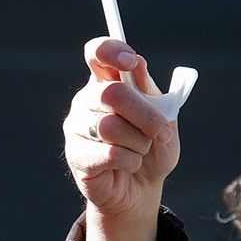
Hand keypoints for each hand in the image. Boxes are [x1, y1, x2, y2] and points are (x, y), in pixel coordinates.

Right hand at [64, 38, 179, 240]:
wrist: (142, 189)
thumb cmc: (152, 149)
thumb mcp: (164, 121)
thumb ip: (153, 95)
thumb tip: (137, 67)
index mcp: (108, 82)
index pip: (98, 52)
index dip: (111, 51)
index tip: (130, 62)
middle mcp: (87, 100)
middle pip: (110, 92)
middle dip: (144, 114)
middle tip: (160, 131)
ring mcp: (77, 127)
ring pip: (110, 126)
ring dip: (138, 142)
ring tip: (140, 151)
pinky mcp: (76, 155)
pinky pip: (109, 153)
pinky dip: (130, 161)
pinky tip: (128, 165)